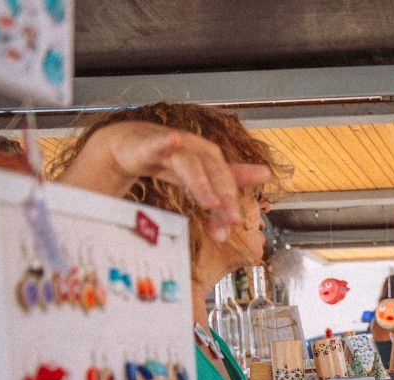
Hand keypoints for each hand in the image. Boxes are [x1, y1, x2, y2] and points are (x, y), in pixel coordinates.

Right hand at [56, 121, 271, 242]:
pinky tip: (173, 140)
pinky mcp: (147, 143)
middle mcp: (196, 150)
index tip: (235, 224)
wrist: (129, 145)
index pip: (226, 183)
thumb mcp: (201, 176)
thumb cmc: (169, 160)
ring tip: (210, 203)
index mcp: (210, 159)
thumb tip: (264, 177)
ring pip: (190, 164)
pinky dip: (166, 141)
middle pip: (215, 173)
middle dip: (224, 197)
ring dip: (201, 183)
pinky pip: (157, 142)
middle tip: (232, 220)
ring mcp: (172, 146)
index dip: (231, 203)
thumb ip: (226, 185)